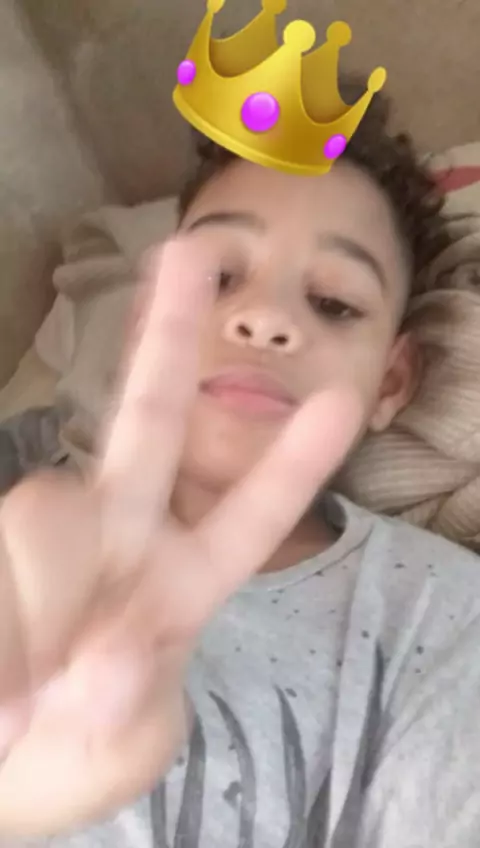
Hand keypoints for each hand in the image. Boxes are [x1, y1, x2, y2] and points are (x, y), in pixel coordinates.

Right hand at [0, 235, 361, 836]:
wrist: (1, 765)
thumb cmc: (76, 749)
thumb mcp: (125, 742)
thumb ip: (129, 699)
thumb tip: (98, 656)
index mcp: (177, 586)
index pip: (244, 520)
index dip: (289, 469)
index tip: (336, 401)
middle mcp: (117, 539)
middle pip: (148, 427)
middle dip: (168, 341)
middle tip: (188, 252)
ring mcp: (49, 539)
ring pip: (44, 515)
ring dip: (30, 606)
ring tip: (17, 703)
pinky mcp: (3, 546)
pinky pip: (9, 545)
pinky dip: (8, 615)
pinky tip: (7, 691)